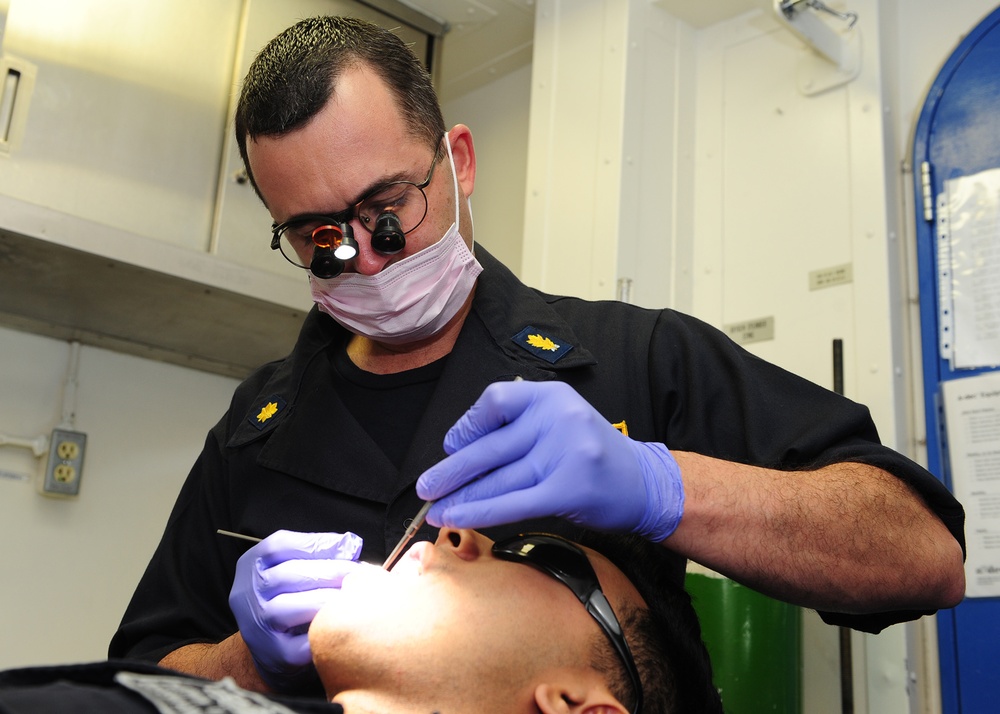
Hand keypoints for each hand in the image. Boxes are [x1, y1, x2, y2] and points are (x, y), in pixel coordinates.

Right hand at [228, 530, 362, 691]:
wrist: (273, 648)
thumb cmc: (291, 598)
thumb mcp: (294, 568)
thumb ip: (318, 553)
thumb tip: (351, 544)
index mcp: (251, 565)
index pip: (279, 545)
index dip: (317, 543)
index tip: (349, 546)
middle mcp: (247, 594)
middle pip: (289, 574)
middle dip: (331, 570)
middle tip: (358, 572)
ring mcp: (258, 626)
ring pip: (294, 606)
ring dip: (329, 599)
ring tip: (353, 595)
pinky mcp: (275, 654)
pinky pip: (304, 642)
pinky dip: (325, 630)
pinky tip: (343, 623)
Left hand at [416, 381, 683, 540]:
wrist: (642, 483)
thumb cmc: (591, 454)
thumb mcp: (558, 421)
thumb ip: (517, 426)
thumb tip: (458, 451)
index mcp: (550, 396)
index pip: (495, 401)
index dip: (467, 426)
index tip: (451, 445)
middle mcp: (557, 419)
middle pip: (490, 447)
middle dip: (451, 470)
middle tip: (426, 486)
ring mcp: (564, 454)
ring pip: (497, 479)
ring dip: (460, 496)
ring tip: (435, 508)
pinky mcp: (567, 490)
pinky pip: (512, 502)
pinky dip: (479, 511)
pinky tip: (458, 517)